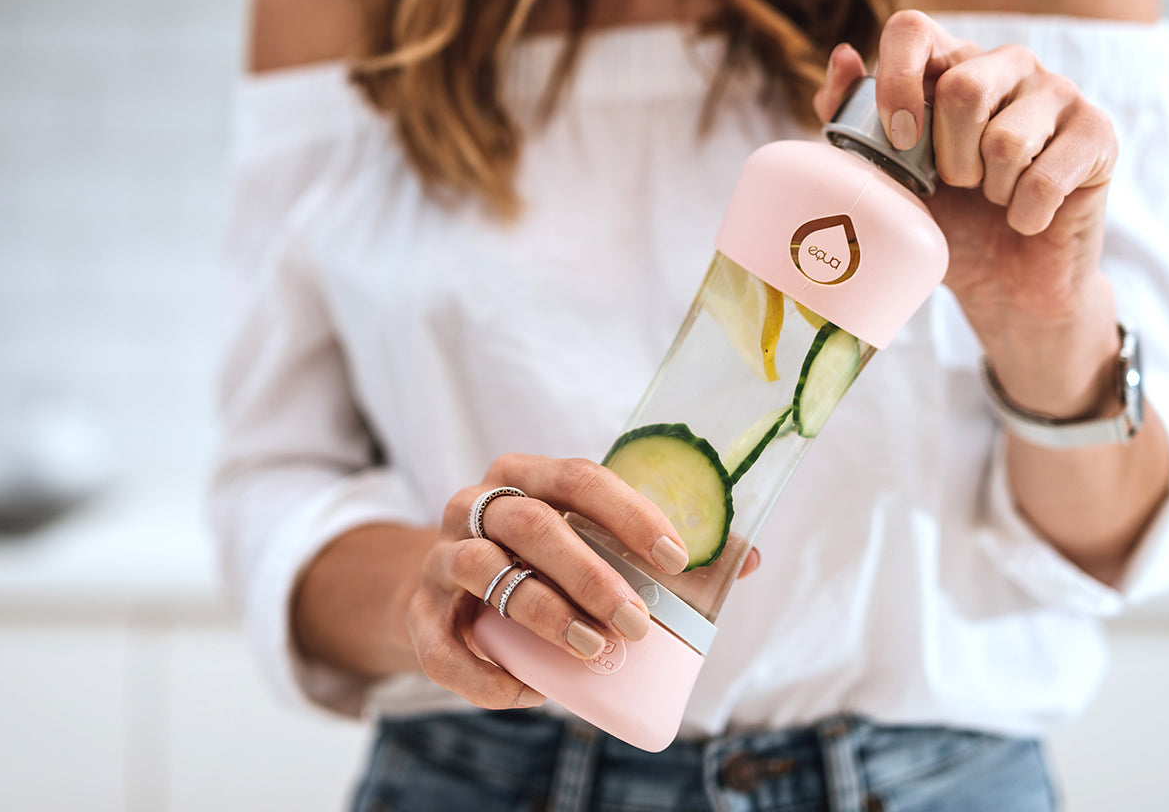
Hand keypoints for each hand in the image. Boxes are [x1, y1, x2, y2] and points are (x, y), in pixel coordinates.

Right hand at [408, 454, 759, 709]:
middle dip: (592, 574)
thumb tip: (750, 560)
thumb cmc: (535, 561)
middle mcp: (475, 506)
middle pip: (534, 525)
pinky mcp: (417, 613)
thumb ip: (656, 547)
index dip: (629, 515)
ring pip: (486, 573)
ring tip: (591, 648)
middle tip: (638, 622)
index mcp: (525, 476)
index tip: (676, 559)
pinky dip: (486, 674)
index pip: (579, 477)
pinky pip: (443, 647)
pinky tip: (530, 692)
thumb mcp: (584, 540)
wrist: (441, 591)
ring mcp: (439, 557)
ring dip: (544, 612)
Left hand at [814, 11, 1122, 418]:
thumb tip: (844, 59)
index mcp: (951, 64)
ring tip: (995, 198)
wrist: (1007, 286)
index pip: (913, 30)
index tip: (897, 139)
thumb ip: (856, 120)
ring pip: (1006, 138)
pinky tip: (1027, 218)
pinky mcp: (1098, 133)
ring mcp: (1058, 94)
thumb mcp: (890, 176)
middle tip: (957, 185)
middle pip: (962, 89)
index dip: (896, 80)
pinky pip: (1045, 178)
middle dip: (948, 159)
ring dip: (990, 189)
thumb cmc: (949, 222)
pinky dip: (1025, 215)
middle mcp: (1007, 65)